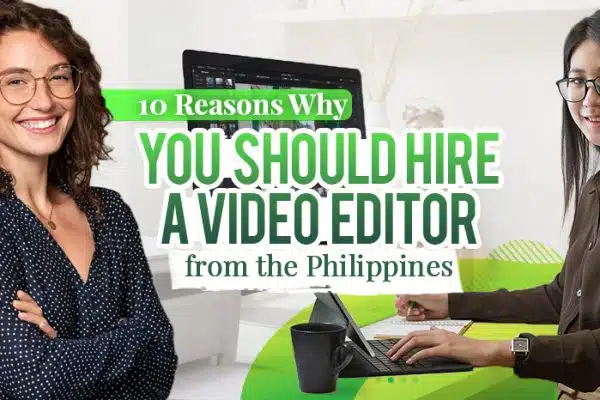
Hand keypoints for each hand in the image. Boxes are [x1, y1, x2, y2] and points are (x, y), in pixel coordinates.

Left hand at [12, 290, 56, 338]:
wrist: (48, 351)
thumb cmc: (34, 335)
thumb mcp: (29, 323)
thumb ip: (26, 314)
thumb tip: (17, 303)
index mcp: (39, 315)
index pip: (33, 304)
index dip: (27, 298)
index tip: (18, 293)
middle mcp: (44, 319)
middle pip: (37, 310)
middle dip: (26, 305)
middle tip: (15, 303)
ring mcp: (49, 327)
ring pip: (41, 319)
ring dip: (31, 317)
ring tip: (20, 315)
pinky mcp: (52, 337)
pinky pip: (50, 332)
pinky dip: (47, 328)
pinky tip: (42, 325)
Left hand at [385, 327, 513, 367]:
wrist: (485, 350)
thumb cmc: (469, 348)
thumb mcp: (452, 338)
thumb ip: (440, 334)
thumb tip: (431, 328)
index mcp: (438, 331)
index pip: (415, 333)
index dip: (402, 340)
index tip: (393, 348)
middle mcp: (438, 332)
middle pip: (412, 336)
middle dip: (398, 345)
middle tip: (390, 354)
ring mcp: (442, 339)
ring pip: (416, 342)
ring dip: (403, 350)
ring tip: (395, 358)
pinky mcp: (447, 348)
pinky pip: (427, 351)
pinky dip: (416, 356)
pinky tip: (409, 361)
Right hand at [395, 294, 448, 319]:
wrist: (446, 305)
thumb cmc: (436, 297)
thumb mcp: (420, 296)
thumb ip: (407, 297)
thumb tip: (397, 300)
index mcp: (410, 293)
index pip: (398, 298)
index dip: (399, 302)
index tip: (403, 304)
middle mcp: (411, 300)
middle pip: (400, 307)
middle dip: (407, 310)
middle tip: (413, 309)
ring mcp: (414, 308)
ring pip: (406, 314)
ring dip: (412, 314)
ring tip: (420, 311)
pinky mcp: (418, 315)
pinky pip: (412, 319)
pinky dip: (416, 318)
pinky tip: (423, 315)